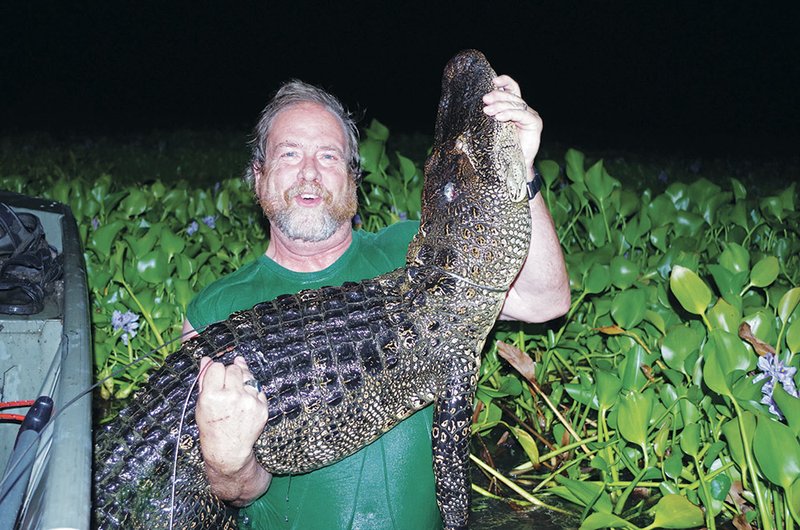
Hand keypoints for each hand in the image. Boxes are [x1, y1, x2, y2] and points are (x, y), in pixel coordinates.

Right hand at [196, 356, 268, 475]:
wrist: (228, 450)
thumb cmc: (212, 426)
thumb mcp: (202, 404)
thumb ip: (204, 380)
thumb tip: (206, 359)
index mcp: (212, 397)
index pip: (217, 367)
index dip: (217, 371)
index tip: (216, 378)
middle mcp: (232, 397)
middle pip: (234, 368)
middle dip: (230, 374)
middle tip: (227, 387)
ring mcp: (249, 402)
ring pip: (248, 375)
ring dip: (242, 381)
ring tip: (236, 394)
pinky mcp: (262, 407)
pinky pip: (258, 388)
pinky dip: (252, 393)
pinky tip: (244, 403)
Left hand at [482, 75, 542, 174]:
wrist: (514, 167)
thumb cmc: (501, 151)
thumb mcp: (490, 133)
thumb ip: (484, 122)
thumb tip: (464, 124)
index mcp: (513, 108)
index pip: (511, 89)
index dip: (504, 82)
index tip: (492, 81)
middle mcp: (523, 110)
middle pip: (512, 96)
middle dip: (497, 95)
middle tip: (484, 100)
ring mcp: (530, 115)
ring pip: (516, 104)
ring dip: (500, 105)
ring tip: (487, 110)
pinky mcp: (535, 123)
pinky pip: (522, 114)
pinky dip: (509, 114)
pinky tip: (499, 117)